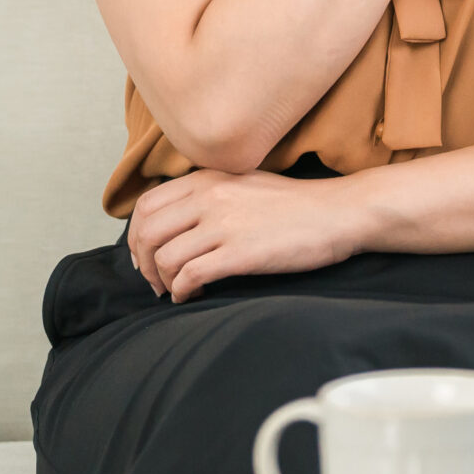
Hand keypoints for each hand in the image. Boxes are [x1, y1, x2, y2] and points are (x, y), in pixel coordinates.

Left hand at [127, 169, 375, 301]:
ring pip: (165, 257)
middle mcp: (210, 196)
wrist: (337, 213)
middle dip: (143, 263)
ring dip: (163, 281)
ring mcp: (224, 224)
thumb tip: (176, 223)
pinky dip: (182, 291)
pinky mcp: (240, 252)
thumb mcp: (244, 182)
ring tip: (175, 291)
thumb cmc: (295, 204)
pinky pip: (190, 275)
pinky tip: (192, 296)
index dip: (136, 235)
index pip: (147, 204)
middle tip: (155, 280)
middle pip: (148, 232)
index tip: (145, 255)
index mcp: (208, 178)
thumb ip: (209, 193)